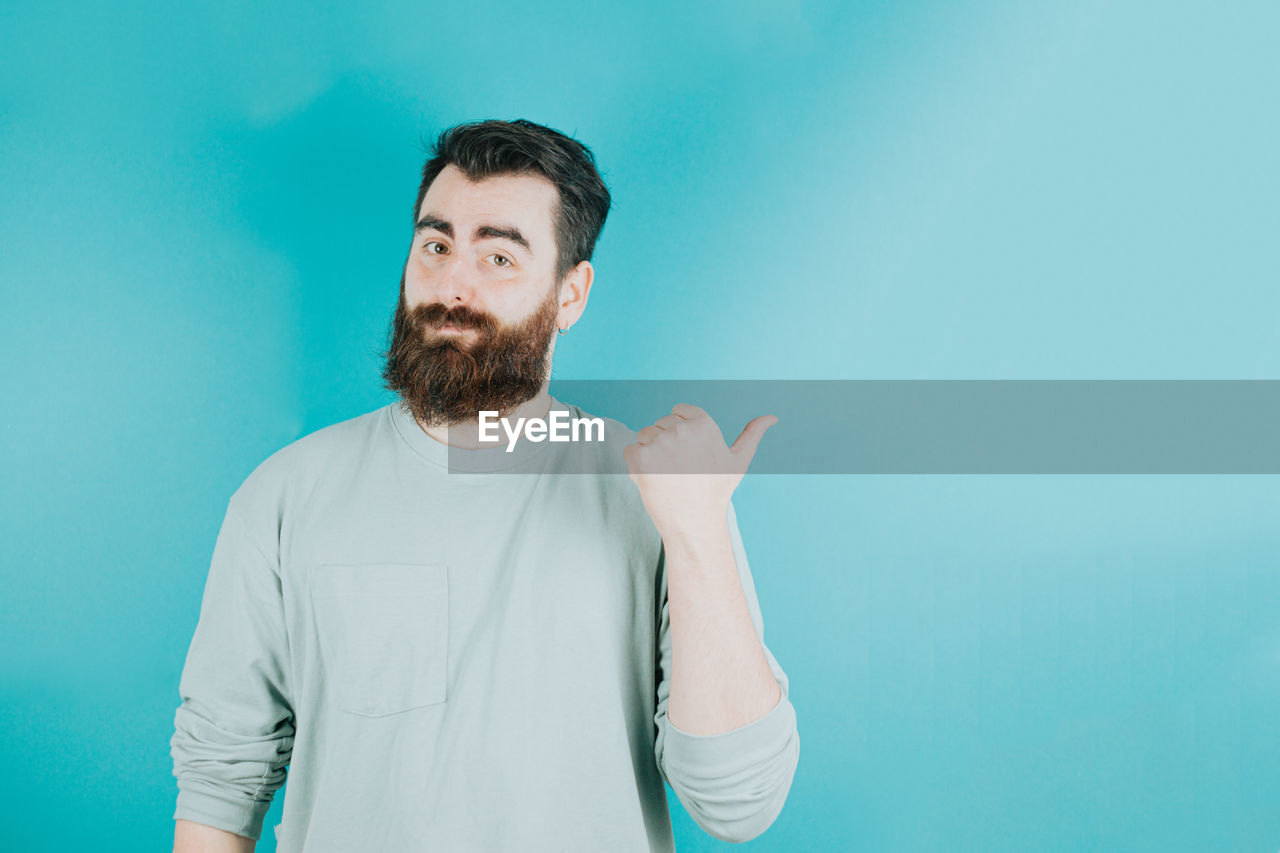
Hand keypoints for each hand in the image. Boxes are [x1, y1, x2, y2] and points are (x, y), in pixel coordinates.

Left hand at [623, 403, 776, 538]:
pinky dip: (636, 464)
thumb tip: (772, 417)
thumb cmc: (716, 491)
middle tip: (680, 469)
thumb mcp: (738, 460)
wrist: (694, 523)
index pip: (679, 411)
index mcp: (703, 424)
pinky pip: (630, 450)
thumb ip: (752, 434)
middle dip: (666, 442)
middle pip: (661, 423)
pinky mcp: (640, 459)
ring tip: (667, 474)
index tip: (689, 453)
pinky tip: (654, 479)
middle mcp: (681, 430)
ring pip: (645, 435)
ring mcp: (659, 444)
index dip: (681, 431)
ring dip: (651, 452)